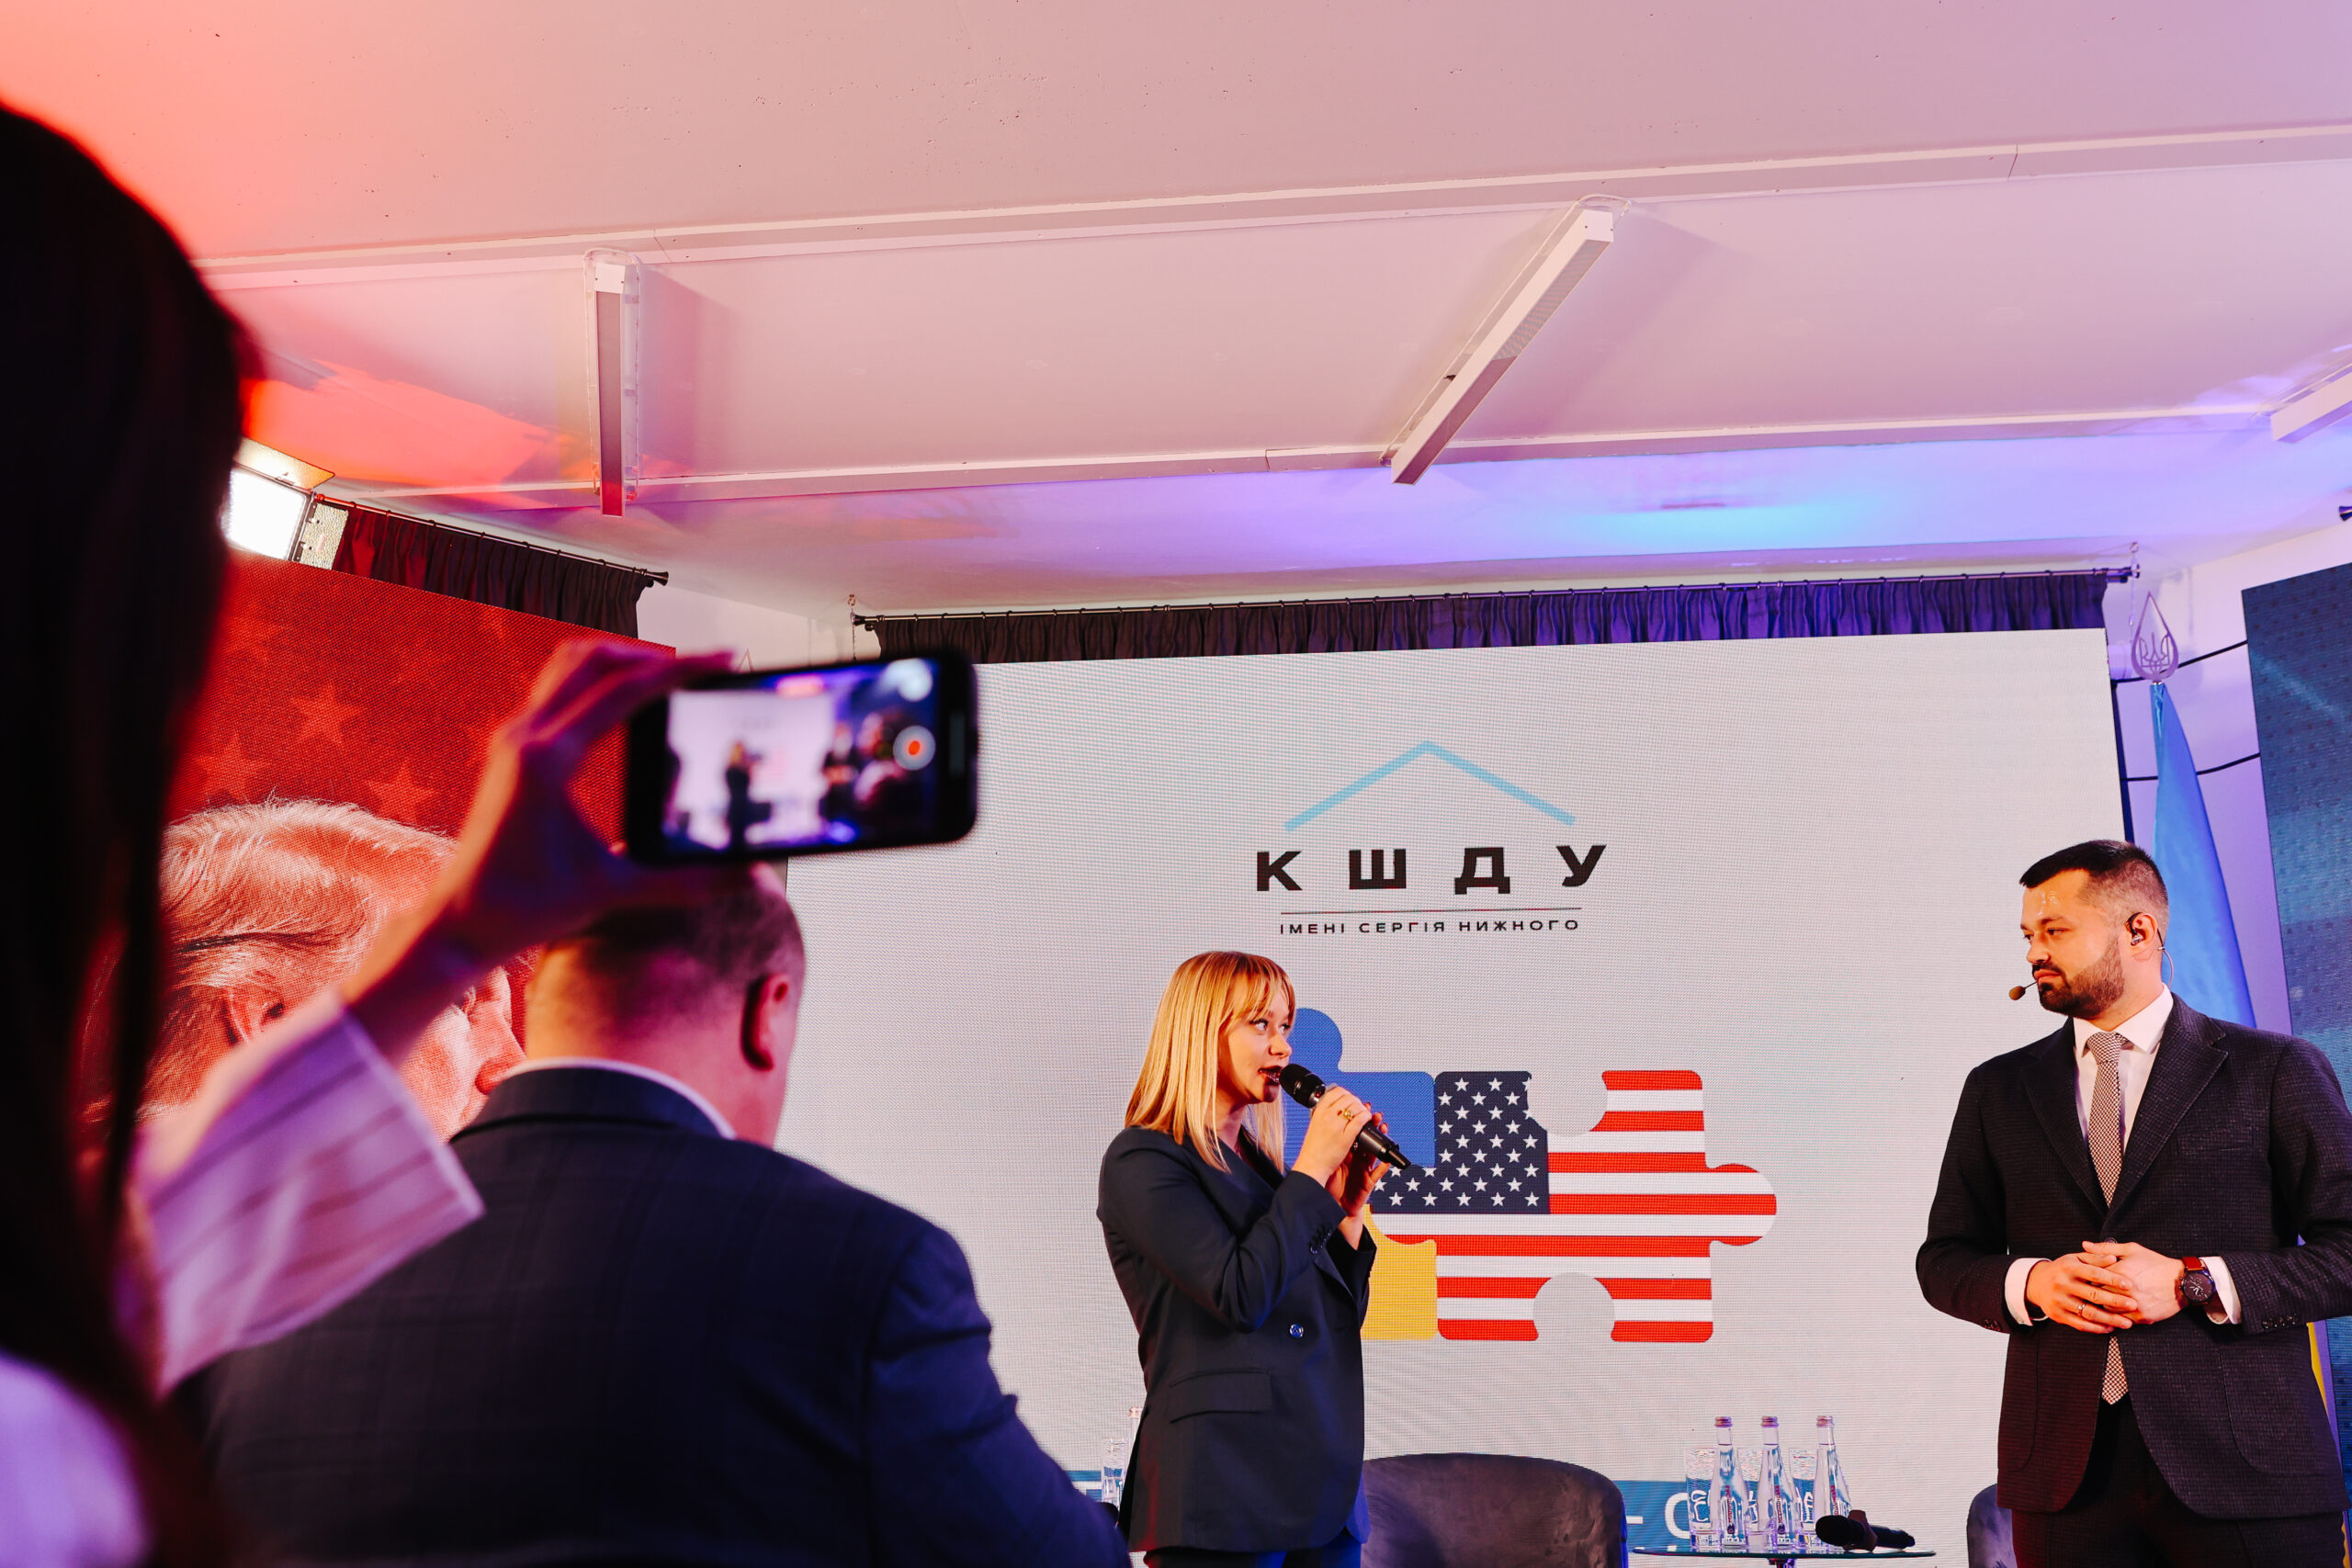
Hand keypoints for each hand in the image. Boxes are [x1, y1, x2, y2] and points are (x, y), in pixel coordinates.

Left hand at [346, 641, 739, 1054]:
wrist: (461, 923)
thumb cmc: (525, 908)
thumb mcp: (614, 890)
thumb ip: (686, 880)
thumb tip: (748, 875)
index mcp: (547, 761)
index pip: (623, 690)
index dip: (681, 669)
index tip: (725, 659)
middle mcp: (524, 738)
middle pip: (592, 658)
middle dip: (652, 655)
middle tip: (701, 667)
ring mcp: (514, 740)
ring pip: (570, 667)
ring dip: (622, 663)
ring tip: (670, 679)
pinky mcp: (513, 751)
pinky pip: (559, 693)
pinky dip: (600, 685)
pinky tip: (632, 707)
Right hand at [1294, 1085, 1370, 1184]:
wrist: (1312, 1166)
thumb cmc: (1313, 1149)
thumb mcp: (1315, 1125)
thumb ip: (1325, 1115)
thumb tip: (1336, 1107)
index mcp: (1319, 1111)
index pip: (1337, 1092)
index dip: (1347, 1094)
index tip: (1350, 1099)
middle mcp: (1327, 1116)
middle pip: (1348, 1098)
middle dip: (1357, 1101)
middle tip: (1359, 1108)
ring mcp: (1336, 1126)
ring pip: (1356, 1108)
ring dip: (1363, 1109)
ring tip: (1364, 1115)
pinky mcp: (1346, 1137)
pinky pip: (1360, 1120)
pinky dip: (1366, 1117)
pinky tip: (1367, 1120)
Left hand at [1329, 1111, 1391, 1218]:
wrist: (1330, 1203)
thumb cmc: (1329, 1184)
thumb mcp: (1330, 1161)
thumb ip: (1331, 1146)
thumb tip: (1325, 1124)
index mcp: (1347, 1153)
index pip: (1355, 1133)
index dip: (1360, 1121)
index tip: (1362, 1107)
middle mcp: (1357, 1159)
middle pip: (1368, 1140)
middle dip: (1373, 1127)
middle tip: (1376, 1115)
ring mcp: (1364, 1170)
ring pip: (1375, 1153)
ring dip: (1381, 1142)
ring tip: (1383, 1130)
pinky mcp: (1368, 1182)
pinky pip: (1378, 1173)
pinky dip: (1384, 1167)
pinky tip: (1387, 1159)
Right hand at [2024, 1253, 2135, 1332]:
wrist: (2036, 1283)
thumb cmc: (2063, 1270)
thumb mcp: (2075, 1259)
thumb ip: (2094, 1258)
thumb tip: (2113, 1258)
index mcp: (2068, 1267)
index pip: (2093, 1273)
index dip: (2112, 1279)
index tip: (2129, 1284)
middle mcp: (2062, 1284)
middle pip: (2093, 1295)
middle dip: (2116, 1301)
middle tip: (2134, 1305)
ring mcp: (2058, 1301)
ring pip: (2088, 1313)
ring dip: (2110, 1319)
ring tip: (2127, 1323)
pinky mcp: (2057, 1315)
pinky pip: (2080, 1324)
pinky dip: (2097, 1328)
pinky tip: (2110, 1328)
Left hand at [2082, 1240, 2183, 1324]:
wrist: (2184, 1282)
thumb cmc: (2156, 1263)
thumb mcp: (2132, 1250)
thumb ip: (2105, 1248)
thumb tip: (2084, 1245)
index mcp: (2120, 1272)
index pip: (2091, 1278)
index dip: (2086, 1278)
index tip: (2084, 1277)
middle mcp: (2126, 1290)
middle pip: (2096, 1295)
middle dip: (2092, 1292)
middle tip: (2087, 1291)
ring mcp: (2134, 1305)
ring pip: (2106, 1310)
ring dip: (2103, 1305)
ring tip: (2101, 1300)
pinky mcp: (2142, 1317)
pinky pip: (2121, 1320)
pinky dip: (2116, 1315)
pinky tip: (2115, 1310)